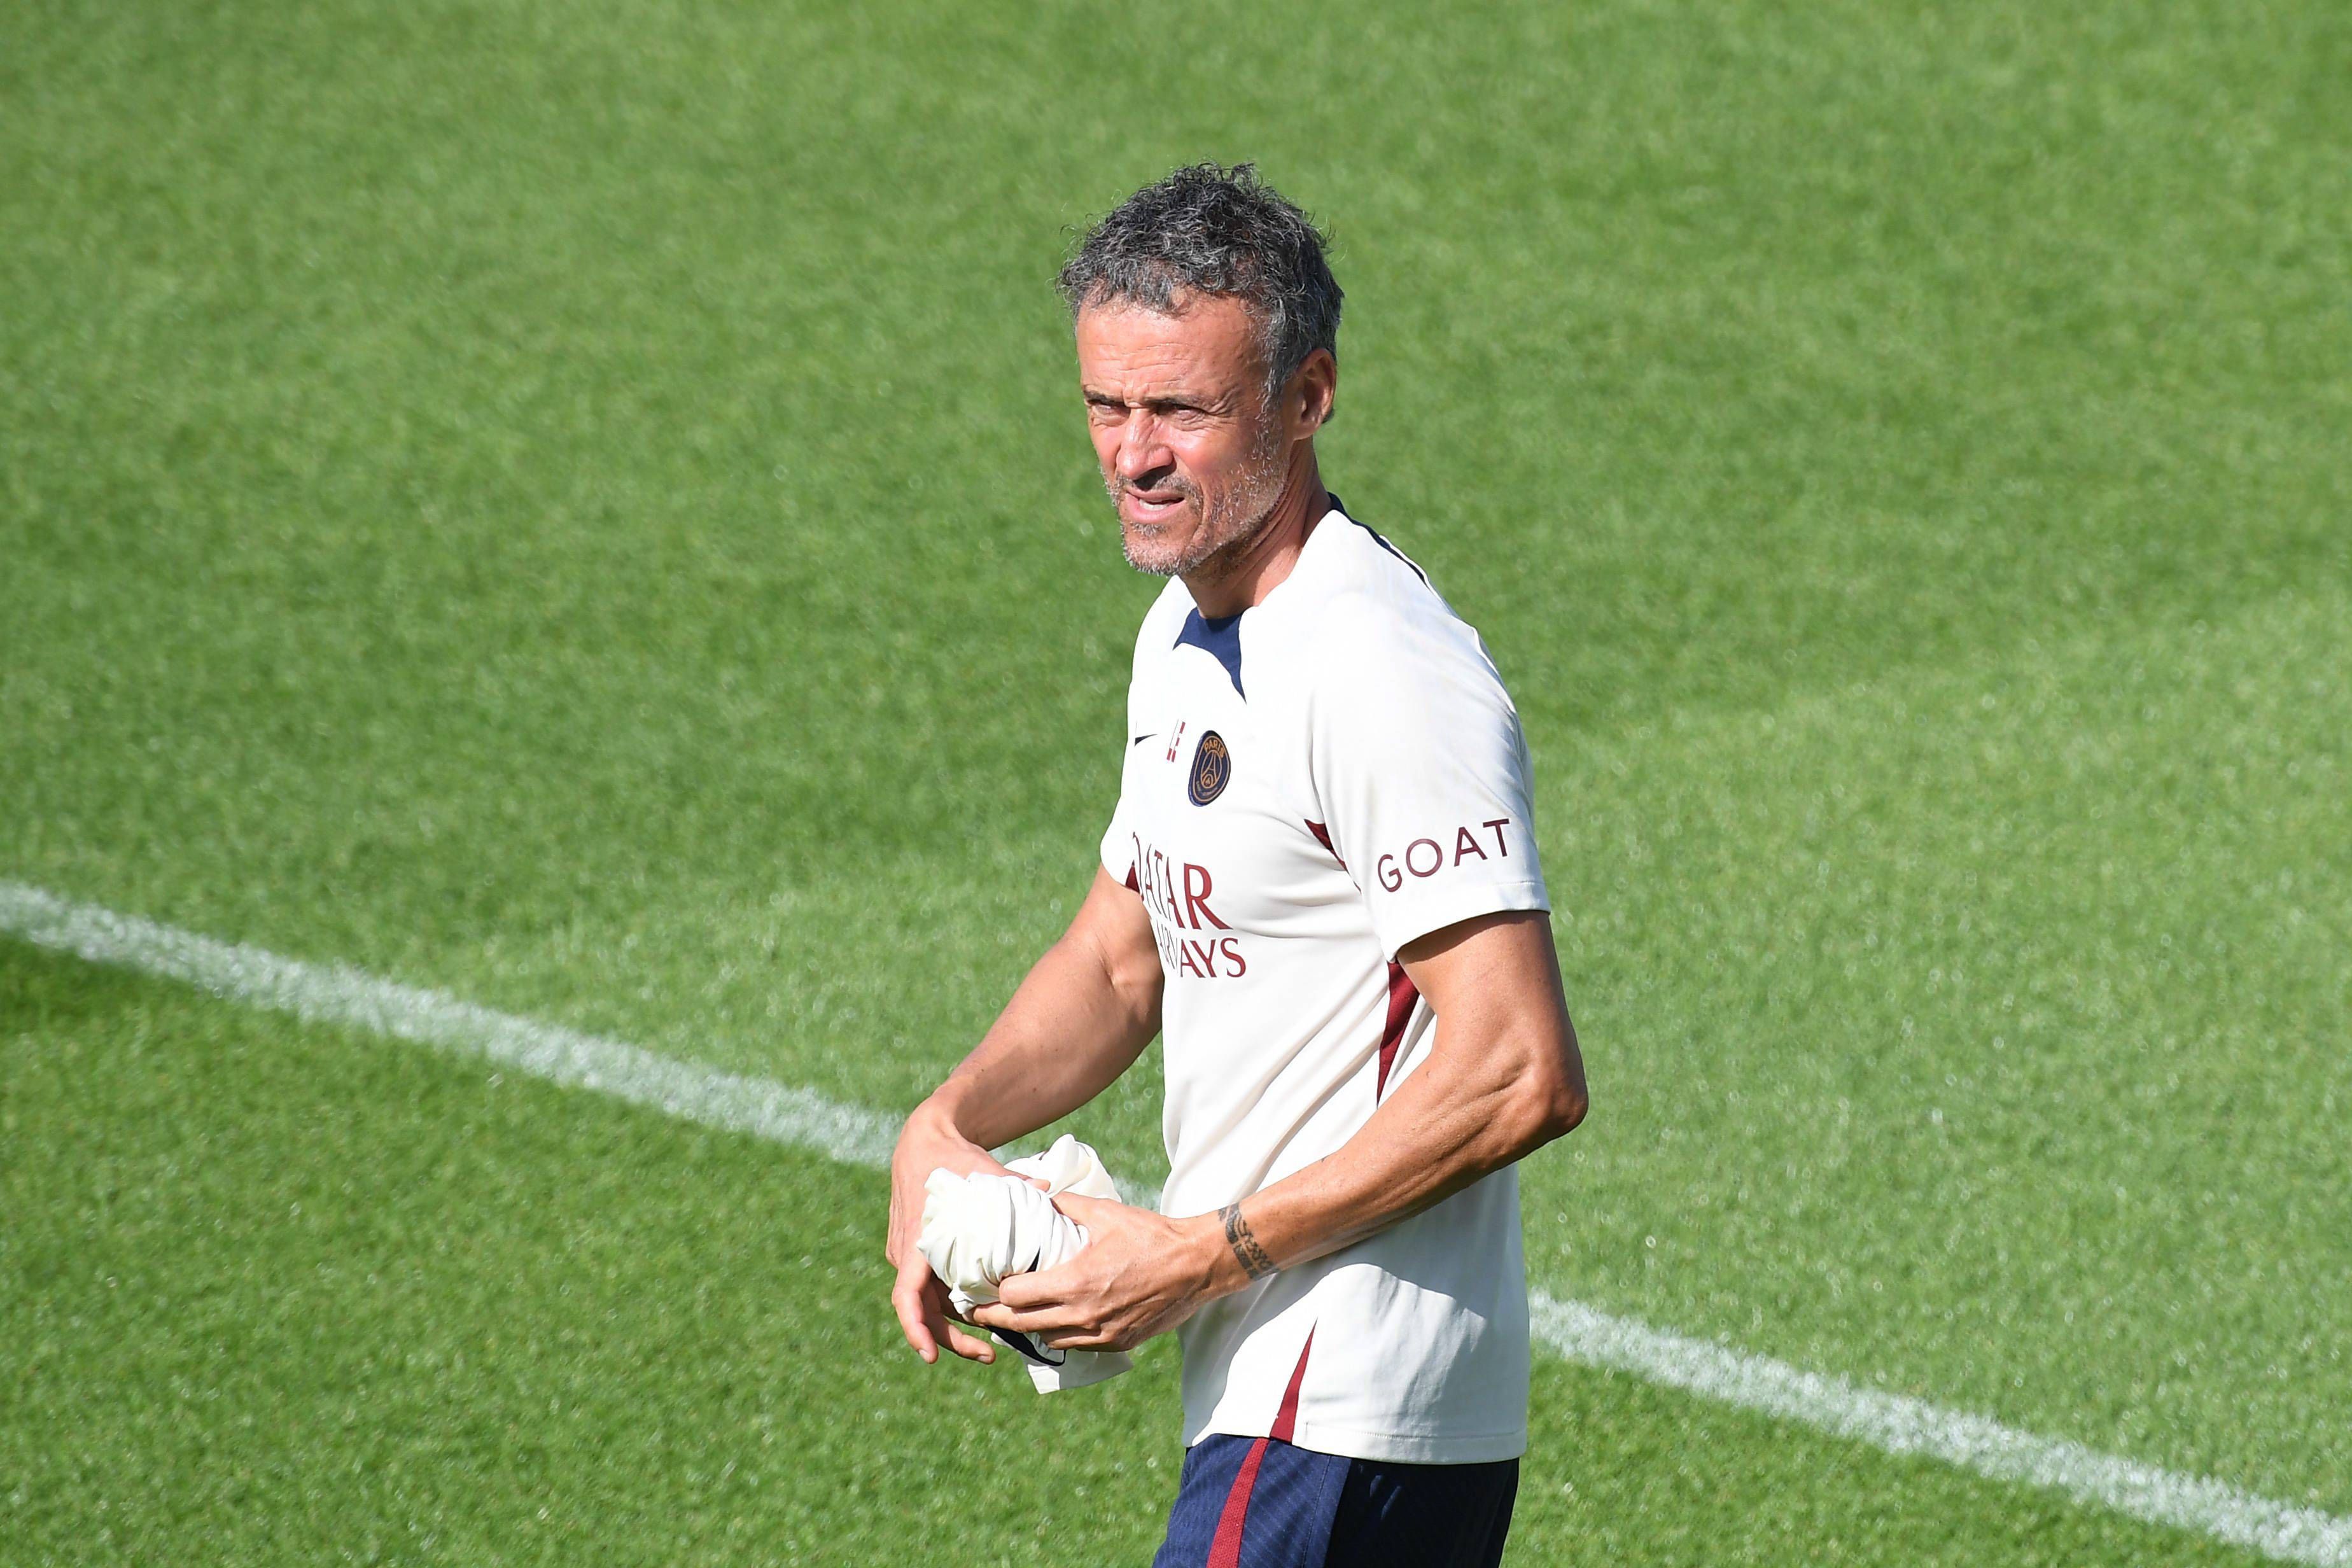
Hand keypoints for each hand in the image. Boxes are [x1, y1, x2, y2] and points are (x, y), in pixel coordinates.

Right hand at [886, 1101, 1013, 1364]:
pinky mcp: (918, 1258)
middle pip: (922, 1313)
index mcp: (917, 1244)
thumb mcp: (982, 1170)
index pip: (907, 1298)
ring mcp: (909, 1259)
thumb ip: (1014, 1184)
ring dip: (955, 1327)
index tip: (931, 1356)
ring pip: (930, 1304)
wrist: (925, 1142)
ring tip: (990, 1348)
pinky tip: (983, 1314)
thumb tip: (1048, 1190)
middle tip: (987, 1357)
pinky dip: (954, 1305)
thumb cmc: (953, 1158)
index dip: (917, 1330)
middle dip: (951, 1341)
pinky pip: (933, 1290)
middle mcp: (907, 1257)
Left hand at [968, 1194, 1229, 1352]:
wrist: (1196, 1265)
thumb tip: (1038, 1197)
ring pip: (1047, 1340)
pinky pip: (1075, 1345)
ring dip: (1028, 1328)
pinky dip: (1059, 1334)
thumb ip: (1065, 1205)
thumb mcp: (1105, 1212)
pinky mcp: (1118, 1342)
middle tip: (976, 1310)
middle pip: (1022, 1325)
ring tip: (1014, 1315)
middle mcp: (1084, 1315)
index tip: (984, 1283)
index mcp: (1076, 1282)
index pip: (1016, 1297)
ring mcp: (1101, 1334)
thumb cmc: (1151, 1235)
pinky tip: (1054, 1320)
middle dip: (996, 1317)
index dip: (995, 1292)